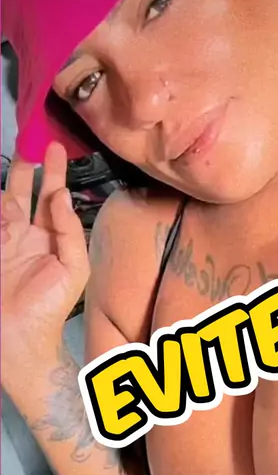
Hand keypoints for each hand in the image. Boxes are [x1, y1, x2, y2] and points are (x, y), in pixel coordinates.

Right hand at [1, 142, 89, 367]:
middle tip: (31, 139)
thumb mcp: (74, 268)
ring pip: (5, 200)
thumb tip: (61, 196)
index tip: (55, 147)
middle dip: (28, 166)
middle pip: (25, 192)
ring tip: (16, 153)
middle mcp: (26, 235)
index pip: (52, 198)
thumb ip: (70, 230)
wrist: (19, 335)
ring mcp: (4, 239)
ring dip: (9, 179)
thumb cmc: (51, 308)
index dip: (54, 173)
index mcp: (50, 239)